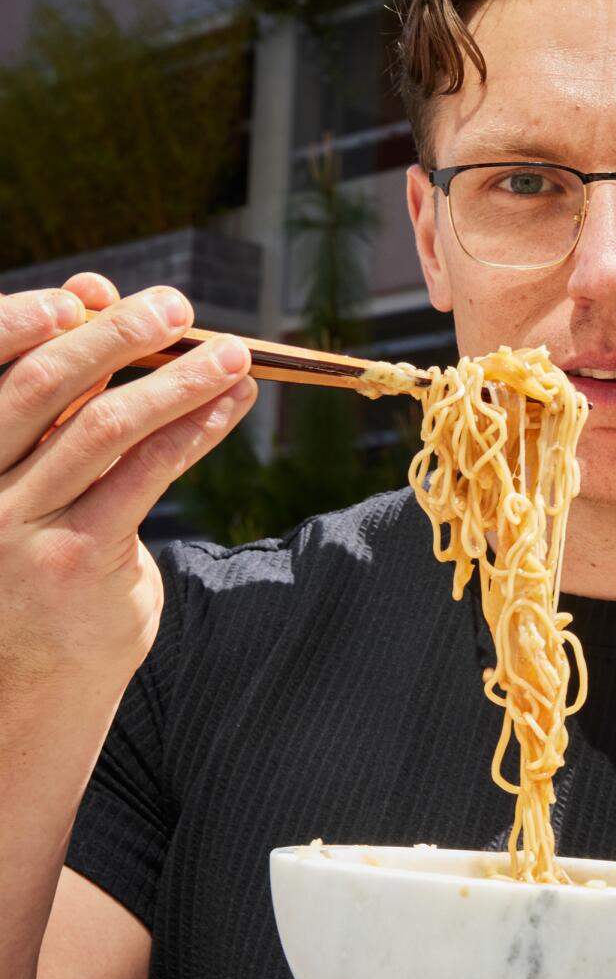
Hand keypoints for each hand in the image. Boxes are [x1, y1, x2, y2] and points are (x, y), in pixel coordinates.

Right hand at [0, 273, 256, 684]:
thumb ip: (58, 410)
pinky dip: (194, 432)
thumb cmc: (35, 566)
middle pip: (45, 384)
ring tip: (231, 356)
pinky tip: (229, 408)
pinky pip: (143, 476)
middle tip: (176, 307)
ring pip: (105, 427)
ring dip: (177, 381)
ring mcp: (19, 525)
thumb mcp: (29, 486)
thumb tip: (96, 300)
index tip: (90, 292)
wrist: (26, 686)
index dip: (32, 318)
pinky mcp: (75, 560)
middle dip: (116, 336)